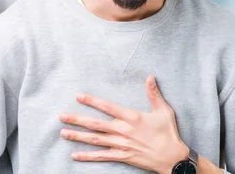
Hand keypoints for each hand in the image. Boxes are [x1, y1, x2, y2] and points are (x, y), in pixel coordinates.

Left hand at [59, 75, 188, 173]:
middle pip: (95, 124)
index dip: (92, 101)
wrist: (172, 157)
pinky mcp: (122, 156)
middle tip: (62, 116)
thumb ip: (154, 94)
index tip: (79, 96)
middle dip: (77, 119)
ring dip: (77, 136)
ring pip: (94, 140)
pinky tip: (75, 155)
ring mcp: (121, 145)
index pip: (107, 107)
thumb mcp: (163, 110)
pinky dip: (87, 156)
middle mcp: (123, 131)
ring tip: (63, 132)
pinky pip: (101, 156)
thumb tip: (150, 77)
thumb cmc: (168, 133)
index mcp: (132, 117)